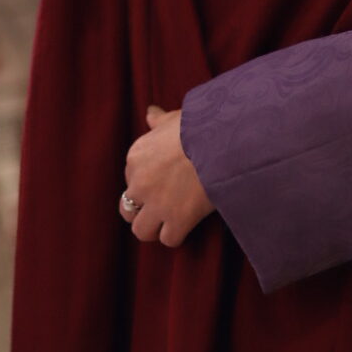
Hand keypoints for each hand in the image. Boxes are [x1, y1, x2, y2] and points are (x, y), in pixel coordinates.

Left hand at [121, 106, 213, 246]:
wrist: (223, 141)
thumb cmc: (202, 126)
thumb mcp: (175, 118)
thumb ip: (159, 120)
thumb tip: (150, 112)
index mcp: (136, 156)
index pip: (130, 178)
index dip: (146, 182)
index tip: (164, 180)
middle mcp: (140, 181)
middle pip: (127, 209)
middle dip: (142, 210)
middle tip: (161, 206)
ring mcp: (156, 203)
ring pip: (141, 230)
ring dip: (154, 228)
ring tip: (168, 222)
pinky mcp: (177, 219)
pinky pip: (168, 239)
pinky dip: (177, 234)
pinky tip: (188, 224)